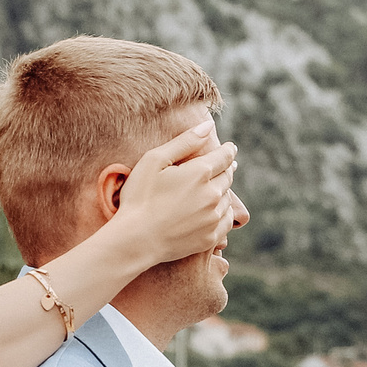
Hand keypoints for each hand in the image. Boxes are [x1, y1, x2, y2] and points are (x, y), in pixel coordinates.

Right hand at [110, 120, 236, 265]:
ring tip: (219, 187)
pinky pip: (226, 221)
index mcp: (200, 172)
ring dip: (224, 191)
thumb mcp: (154, 160)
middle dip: (227, 169)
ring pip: (228, 199)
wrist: (135, 239)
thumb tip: (208, 127)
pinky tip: (217, 210)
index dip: (228, 150)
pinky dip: (224, 212)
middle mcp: (212, 194)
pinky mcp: (211, 237)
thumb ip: (184, 141)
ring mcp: (213, 218)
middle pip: (228, 177)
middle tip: (226, 165)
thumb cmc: (139, 197)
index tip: (230, 148)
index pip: (224, 156)